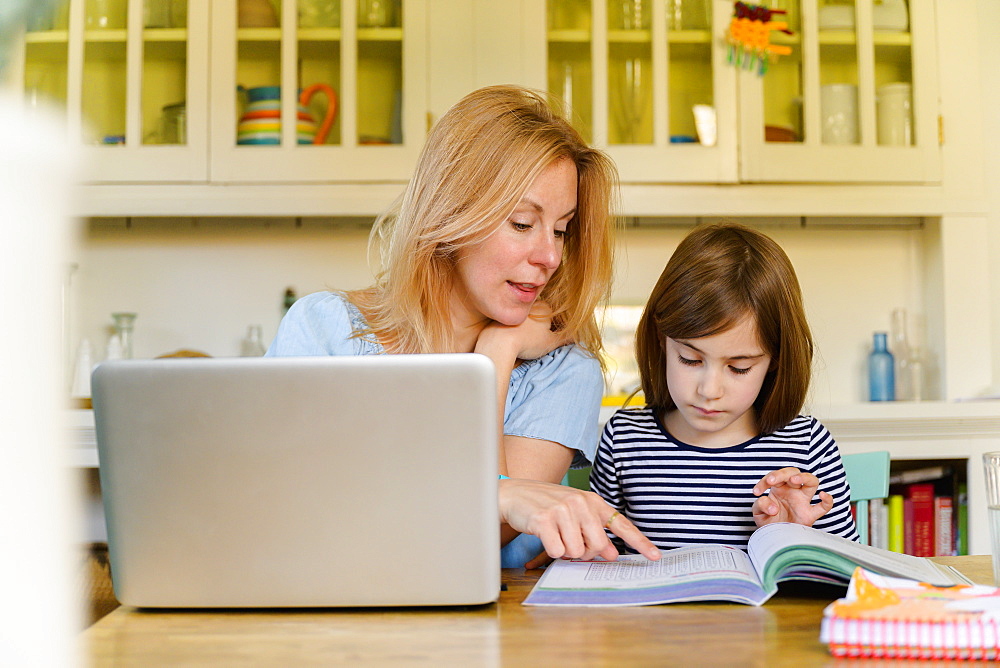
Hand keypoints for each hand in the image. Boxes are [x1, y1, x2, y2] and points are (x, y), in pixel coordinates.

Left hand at [476, 301, 569, 361]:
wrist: (498, 343)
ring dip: (525, 327)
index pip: (553, 314)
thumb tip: (576, 337)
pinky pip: (508, 324)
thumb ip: (564, 339)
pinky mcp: (499, 318)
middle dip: (539, 325)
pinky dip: (510, 330)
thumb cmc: (527, 342)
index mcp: (543, 308)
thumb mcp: (551, 342)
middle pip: (538, 314)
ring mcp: (514, 311)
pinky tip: (509, 340)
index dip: (554, 326)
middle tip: (537, 340)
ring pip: (524, 318)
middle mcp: (529, 305)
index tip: (551, 337)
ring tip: (523, 341)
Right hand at [498, 478, 660, 565]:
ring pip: (577, 551)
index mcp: (592, 501)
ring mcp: (563, 510)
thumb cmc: (546, 505)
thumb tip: (611, 554)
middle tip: (570, 542)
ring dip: (565, 551)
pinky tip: (544, 535)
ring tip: (555, 535)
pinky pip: (557, 551)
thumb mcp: (574, 514)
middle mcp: (580, 503)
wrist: (515, 494)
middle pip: (597, 546)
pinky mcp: (545, 520)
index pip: (621, 524)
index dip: (640, 542)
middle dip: (584, 552)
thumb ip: (594, 531)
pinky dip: (551, 550)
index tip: (655, 556)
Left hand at [751, 467, 833, 526]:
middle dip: (782, 473)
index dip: (764, 482)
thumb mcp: (758, 513)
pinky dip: (827, 500)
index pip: (774, 477)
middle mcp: (792, 491)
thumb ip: (761, 505)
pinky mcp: (810, 515)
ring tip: (793, 480)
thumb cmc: (768, 522)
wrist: (774, 538)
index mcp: (779, 488)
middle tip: (771, 481)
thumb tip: (773, 508)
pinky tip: (823, 495)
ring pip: (811, 482)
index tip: (756, 492)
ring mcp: (803, 501)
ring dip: (804, 477)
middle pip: (793, 472)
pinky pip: (824, 506)